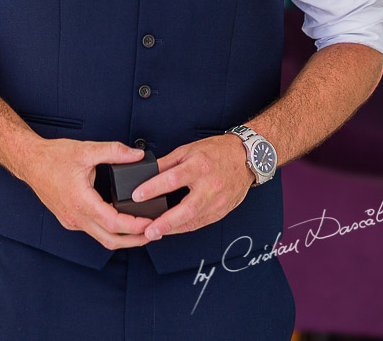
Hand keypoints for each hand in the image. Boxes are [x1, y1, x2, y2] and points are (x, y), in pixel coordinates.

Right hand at [20, 137, 155, 249]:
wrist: (28, 161)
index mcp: (80, 202)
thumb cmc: (52, 157)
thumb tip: (137, 154)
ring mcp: (71, 221)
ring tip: (142, 229)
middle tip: (155, 233)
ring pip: (102, 239)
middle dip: (136, 240)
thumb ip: (113, 152)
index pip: (114, 224)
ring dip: (124, 238)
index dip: (136, 226)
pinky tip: (120, 221)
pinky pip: (93, 232)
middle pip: (111, 240)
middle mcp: (75, 217)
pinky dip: (110, 231)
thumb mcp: (85, 150)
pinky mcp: (69, 220)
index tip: (152, 222)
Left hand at [130, 134, 252, 241]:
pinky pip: (202, 223)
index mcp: (199, 166)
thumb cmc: (216, 152)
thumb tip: (146, 173)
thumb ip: (167, 163)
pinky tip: (172, 229)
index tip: (137, 196)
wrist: (245, 157)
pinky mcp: (223, 210)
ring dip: (173, 228)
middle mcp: (211, 185)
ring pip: (195, 220)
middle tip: (148, 230)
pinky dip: (185, 227)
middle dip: (166, 222)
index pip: (173, 179)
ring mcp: (219, 201)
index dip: (153, 188)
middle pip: (187, 208)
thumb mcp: (187, 150)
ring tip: (155, 232)